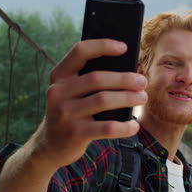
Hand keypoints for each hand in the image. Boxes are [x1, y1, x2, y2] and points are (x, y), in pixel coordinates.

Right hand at [34, 39, 146, 167]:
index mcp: (59, 76)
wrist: (50, 146)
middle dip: (124, 79)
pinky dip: (125, 126)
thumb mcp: (71, 92)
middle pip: (97, 78)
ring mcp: (64, 113)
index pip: (80, 51)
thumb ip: (88, 79)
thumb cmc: (71, 112)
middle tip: (142, 82)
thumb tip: (128, 69)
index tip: (124, 47)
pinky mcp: (74, 133)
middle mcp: (58, 92)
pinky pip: (107, 127)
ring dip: (128, 98)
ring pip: (104, 100)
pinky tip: (134, 125)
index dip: (103, 46)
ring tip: (142, 98)